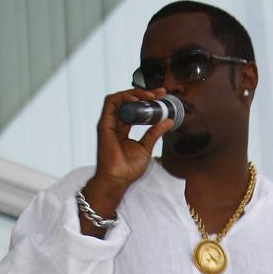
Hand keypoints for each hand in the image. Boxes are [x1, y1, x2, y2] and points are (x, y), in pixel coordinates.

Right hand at [80, 87, 174, 235]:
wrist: (118, 180)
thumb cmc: (128, 169)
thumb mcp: (146, 148)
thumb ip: (155, 133)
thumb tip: (168, 121)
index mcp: (123, 129)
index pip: (135, 109)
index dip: (148, 101)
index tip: (161, 98)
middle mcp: (115, 124)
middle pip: (128, 101)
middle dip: (145, 94)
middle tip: (160, 94)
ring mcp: (109, 123)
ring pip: (120, 98)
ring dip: (136, 93)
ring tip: (150, 96)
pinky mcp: (104, 124)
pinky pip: (111, 102)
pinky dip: (124, 97)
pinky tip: (137, 99)